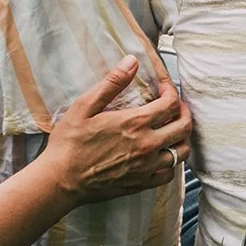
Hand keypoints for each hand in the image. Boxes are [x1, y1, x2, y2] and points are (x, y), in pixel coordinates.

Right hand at [39, 56, 193, 205]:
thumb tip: (131, 62)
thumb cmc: (69, 144)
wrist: (61, 180)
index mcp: (134, 124)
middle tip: (175, 107)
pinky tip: (161, 155)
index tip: (165, 89)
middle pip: (184, 127)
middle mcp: (146, 146)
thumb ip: (112, 83)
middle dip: (184, 112)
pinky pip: (169, 174)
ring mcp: (146, 167)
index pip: (171, 104)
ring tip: (171, 130)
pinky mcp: (141, 183)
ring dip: (181, 138)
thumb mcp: (85, 106)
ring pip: (182, 152)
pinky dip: (171, 163)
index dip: (172, 92)